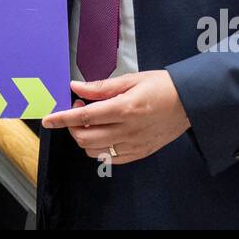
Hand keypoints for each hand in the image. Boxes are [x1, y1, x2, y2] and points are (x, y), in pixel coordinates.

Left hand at [41, 71, 188, 165]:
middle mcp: (128, 130)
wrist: (191, 102)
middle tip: (78, 109)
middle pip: (85, 138)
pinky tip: (104, 133)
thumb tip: (76, 87)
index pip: (84, 117)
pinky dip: (100, 148)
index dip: (62, 118)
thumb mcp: (131, 79)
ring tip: (92, 121)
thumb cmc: (162, 86)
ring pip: (95, 151)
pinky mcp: (140, 153)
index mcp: (124, 108)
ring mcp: (134, 145)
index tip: (48, 119)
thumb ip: (101, 87)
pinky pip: (111, 159)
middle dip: (72, 127)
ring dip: (85, 138)